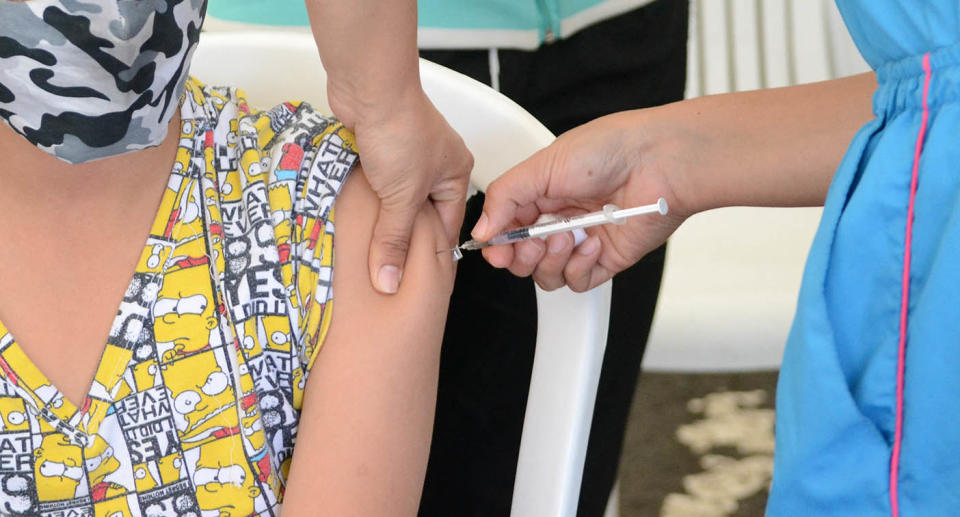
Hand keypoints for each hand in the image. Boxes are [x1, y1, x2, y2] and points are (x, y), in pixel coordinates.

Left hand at [334, 88, 472, 293]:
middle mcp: (435, 163)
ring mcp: (406, 154)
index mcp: (455, 173)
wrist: (368, 88)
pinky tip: (354, 219)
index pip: (447, 225)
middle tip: (389, 271)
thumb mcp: (401, 197)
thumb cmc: (400, 133)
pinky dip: (366, 199)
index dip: (432, 253)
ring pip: (394, 199)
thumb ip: (394, 240)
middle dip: (403, 237)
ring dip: (381, 217)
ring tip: (369, 250)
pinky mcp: (379, 148)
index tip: (417, 281)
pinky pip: (375, 184)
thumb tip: (390, 282)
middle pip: (420, 213)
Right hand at [472, 110, 690, 291]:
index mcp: (540, 195)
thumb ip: (504, 198)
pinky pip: (577, 282)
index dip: (497, 244)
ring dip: (550, 261)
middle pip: (522, 259)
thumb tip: (482, 229)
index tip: (495, 248)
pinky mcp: (604, 260)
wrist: (658, 162)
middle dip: (521, 257)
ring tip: (565, 237)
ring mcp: (581, 242)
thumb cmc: (609, 150)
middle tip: (532, 243)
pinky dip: (578, 268)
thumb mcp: (542, 166)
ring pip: (546, 276)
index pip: (506, 230)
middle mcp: (559, 220)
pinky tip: (590, 244)